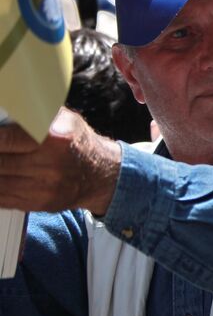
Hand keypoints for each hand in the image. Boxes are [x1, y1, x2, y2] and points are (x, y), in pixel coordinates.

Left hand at [0, 110, 121, 214]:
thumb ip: (34, 113)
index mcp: (55, 138)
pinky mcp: (38, 204)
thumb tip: (6, 111)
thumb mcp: (63, 119)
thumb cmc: (76, 142)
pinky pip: (2, 197)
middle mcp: (51, 165)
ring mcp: (44, 188)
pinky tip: (3, 175)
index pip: (4, 140)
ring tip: (2, 160)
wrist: (100, 175)